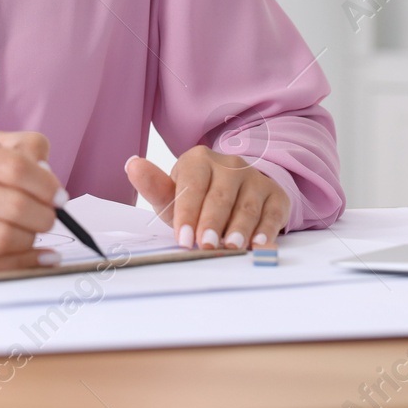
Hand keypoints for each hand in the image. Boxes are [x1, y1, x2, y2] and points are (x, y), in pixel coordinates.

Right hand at [0, 130, 66, 270]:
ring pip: (4, 238)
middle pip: (14, 205)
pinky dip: (22, 263)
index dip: (47, 184)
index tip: (59, 195)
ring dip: (31, 240)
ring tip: (33, 234)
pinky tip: (38, 257)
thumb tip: (50, 177)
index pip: (15, 167)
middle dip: (44, 216)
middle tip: (49, 217)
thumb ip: (16, 150)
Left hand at [125, 147, 287, 250]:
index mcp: (200, 160)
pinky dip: (266, 229)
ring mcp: (255, 178)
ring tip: (231, 247)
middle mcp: (230, 165)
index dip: (188, 213)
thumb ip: (154, 187)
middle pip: (221, 196)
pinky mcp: (276, 195)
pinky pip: (272, 212)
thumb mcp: (174, 196)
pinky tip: (259, 244)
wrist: (236, 192)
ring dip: (239, 229)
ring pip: (247, 205)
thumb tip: (132, 165)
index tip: (183, 239)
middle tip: (206, 246)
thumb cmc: (197, 199)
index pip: (193, 185)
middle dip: (212, 222)